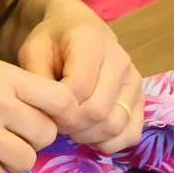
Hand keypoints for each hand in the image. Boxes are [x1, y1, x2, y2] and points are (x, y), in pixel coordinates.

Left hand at [16, 0, 144, 152]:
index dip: (57, 108)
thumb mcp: (33, 50)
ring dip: (88, 136)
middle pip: (98, 110)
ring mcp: (134, 80)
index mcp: (91, 42)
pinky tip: (90, 136)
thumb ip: (35, 78)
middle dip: (71, 125)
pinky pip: (132, 132)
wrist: (78, 28)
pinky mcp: (141, 97)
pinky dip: (110, 143)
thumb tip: (44, 112)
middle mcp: (120, 60)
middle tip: (54, 123)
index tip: (43, 109)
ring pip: (116, 124)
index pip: (79, 88)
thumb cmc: (52, 41)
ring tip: (70, 128)